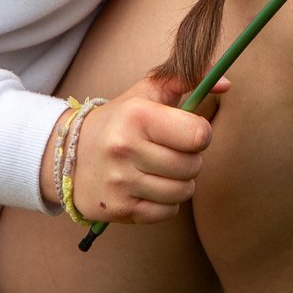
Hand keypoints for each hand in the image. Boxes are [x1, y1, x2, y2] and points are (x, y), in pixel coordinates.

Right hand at [66, 73, 229, 223]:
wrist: (67, 155)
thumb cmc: (119, 121)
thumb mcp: (147, 92)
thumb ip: (187, 79)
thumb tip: (226, 84)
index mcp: (137, 116)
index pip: (199, 135)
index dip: (200, 134)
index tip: (186, 132)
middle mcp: (125, 148)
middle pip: (193, 166)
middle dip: (190, 160)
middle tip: (171, 152)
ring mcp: (121, 181)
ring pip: (183, 192)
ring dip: (180, 183)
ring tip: (161, 170)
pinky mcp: (118, 208)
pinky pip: (167, 213)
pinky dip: (166, 203)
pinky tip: (150, 188)